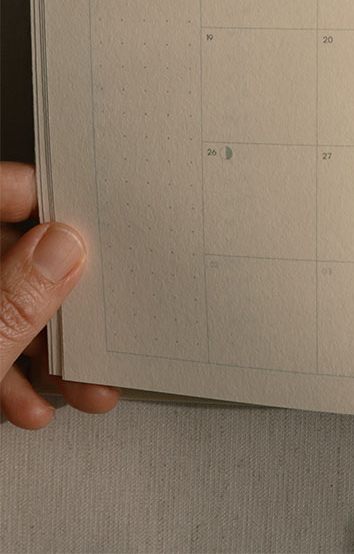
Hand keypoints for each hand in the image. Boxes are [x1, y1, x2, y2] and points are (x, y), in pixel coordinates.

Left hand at [1, 161, 119, 426]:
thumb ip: (15, 301)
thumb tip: (65, 248)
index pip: (2, 191)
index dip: (50, 194)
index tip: (95, 208)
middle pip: (16, 258)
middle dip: (67, 297)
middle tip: (103, 308)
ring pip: (7, 308)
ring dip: (50, 349)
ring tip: (86, 379)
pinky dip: (12, 376)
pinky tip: (34, 402)